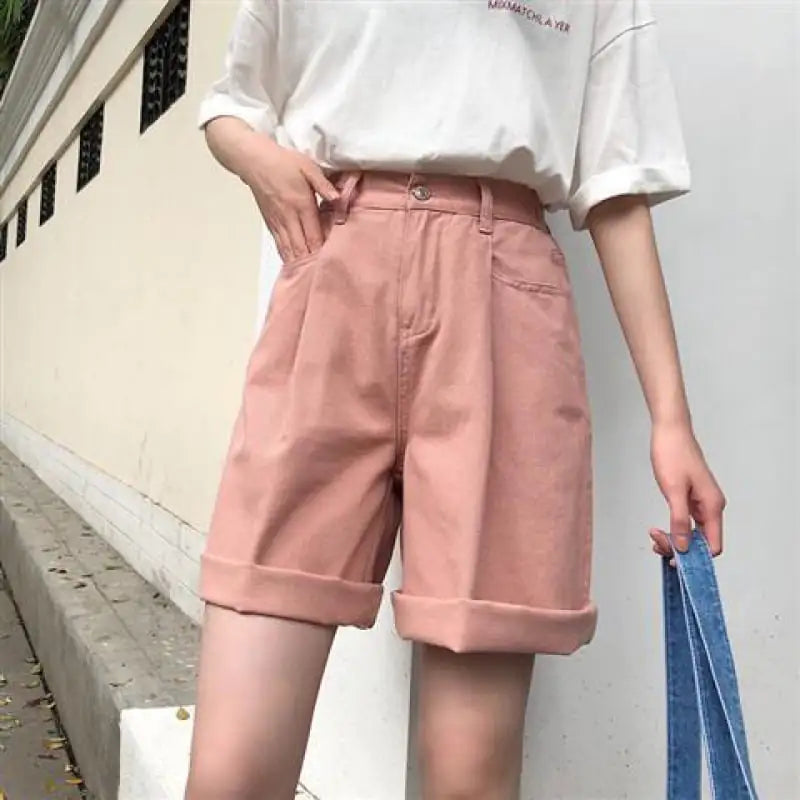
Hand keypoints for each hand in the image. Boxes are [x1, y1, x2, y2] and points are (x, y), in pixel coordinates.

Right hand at [239, 136, 339, 263]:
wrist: (254, 160)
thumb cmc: (283, 161)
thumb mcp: (307, 167)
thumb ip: (323, 184)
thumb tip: (338, 198)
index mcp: (301, 204)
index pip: (314, 233)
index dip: (322, 249)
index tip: (331, 261)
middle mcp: (289, 216)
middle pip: (302, 245)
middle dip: (311, 261)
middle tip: (322, 275)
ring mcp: (277, 221)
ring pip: (289, 247)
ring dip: (298, 262)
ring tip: (307, 277)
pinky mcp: (270, 222)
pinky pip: (279, 243)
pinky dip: (286, 255)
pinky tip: (292, 264)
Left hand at [648, 421, 725, 565]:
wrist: (669, 430)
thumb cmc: (673, 454)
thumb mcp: (674, 490)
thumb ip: (680, 520)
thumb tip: (684, 548)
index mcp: (713, 506)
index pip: (713, 546)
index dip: (696, 558)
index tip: (673, 559)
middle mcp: (711, 507)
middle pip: (702, 543)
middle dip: (680, 548)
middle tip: (656, 542)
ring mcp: (701, 503)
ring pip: (692, 533)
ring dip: (674, 539)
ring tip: (654, 534)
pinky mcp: (690, 498)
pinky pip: (686, 522)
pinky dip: (673, 529)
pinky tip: (659, 529)